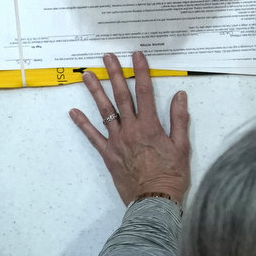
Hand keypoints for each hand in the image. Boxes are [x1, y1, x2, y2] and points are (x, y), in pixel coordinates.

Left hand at [69, 51, 190, 205]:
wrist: (154, 200)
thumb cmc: (172, 174)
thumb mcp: (182, 145)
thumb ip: (179, 119)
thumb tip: (180, 95)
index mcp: (150, 126)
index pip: (146, 92)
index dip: (141, 71)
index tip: (136, 55)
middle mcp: (131, 129)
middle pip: (122, 96)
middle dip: (115, 74)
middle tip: (107, 57)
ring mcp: (116, 142)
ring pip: (105, 112)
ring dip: (96, 92)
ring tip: (87, 75)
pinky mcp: (108, 154)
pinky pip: (93, 137)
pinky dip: (82, 124)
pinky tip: (73, 112)